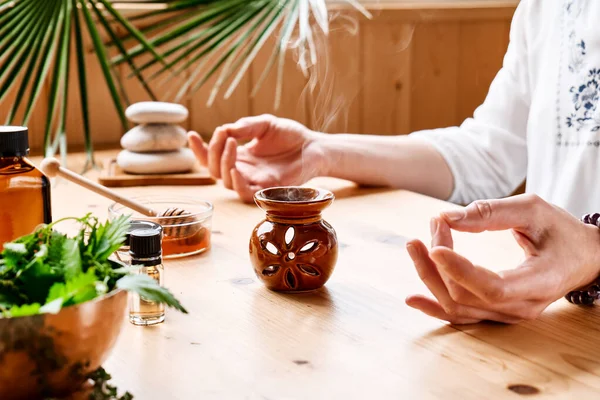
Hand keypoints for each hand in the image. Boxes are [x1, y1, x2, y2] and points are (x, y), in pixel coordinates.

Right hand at [188, 115, 324, 202]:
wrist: (314, 146)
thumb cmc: (290, 136)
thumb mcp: (264, 124)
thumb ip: (245, 127)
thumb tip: (223, 130)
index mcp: (239, 155)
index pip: (211, 156)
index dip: (199, 149)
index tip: (191, 134)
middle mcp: (242, 170)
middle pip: (213, 170)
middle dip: (211, 153)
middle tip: (223, 136)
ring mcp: (253, 181)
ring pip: (225, 181)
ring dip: (223, 163)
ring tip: (232, 144)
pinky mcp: (267, 189)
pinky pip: (245, 193)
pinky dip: (236, 183)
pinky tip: (236, 170)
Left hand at [405, 194, 599, 323]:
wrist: (583, 258)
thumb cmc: (561, 232)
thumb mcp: (533, 210)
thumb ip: (491, 212)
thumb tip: (446, 218)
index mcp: (538, 283)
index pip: (491, 288)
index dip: (459, 270)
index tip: (434, 245)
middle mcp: (521, 307)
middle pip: (465, 296)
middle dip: (438, 260)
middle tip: (431, 226)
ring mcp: (508, 315)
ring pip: (457, 307)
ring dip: (430, 276)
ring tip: (414, 246)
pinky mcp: (496, 313)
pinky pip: (461, 315)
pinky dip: (434, 306)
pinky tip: (412, 298)